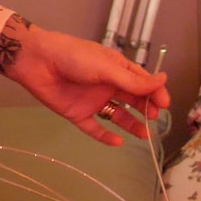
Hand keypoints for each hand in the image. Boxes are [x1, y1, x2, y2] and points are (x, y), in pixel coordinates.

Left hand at [2, 22, 170, 145]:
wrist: (36, 61)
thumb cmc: (74, 57)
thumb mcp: (107, 68)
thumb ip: (134, 81)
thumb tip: (164, 80)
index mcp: (117, 69)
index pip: (143, 82)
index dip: (155, 93)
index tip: (164, 104)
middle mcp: (108, 85)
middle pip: (133, 100)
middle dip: (146, 109)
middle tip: (154, 118)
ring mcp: (94, 101)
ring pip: (118, 116)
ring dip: (132, 125)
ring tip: (145, 135)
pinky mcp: (78, 114)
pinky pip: (95, 128)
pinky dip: (106, 137)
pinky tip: (118, 143)